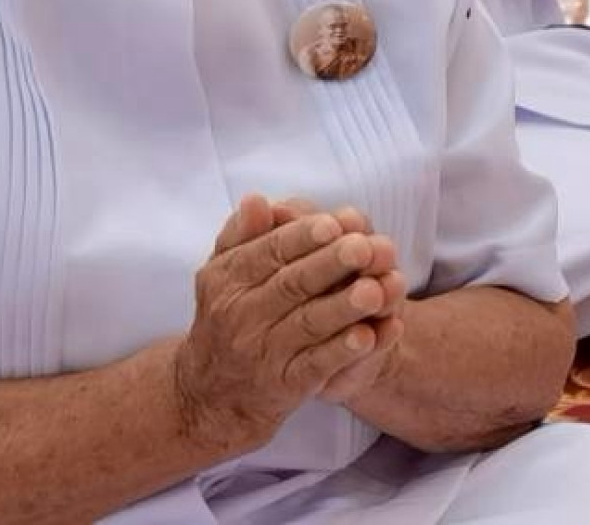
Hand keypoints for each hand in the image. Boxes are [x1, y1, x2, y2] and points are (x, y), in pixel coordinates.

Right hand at [171, 197, 406, 452]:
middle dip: (329, 266)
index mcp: (227, 280)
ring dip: (344, 307)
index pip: (267, 253)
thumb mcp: (225, 271)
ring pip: (309, 324)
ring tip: (376, 290)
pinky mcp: (285, 384)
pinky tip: (368, 336)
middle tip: (364, 247)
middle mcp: (242, 316)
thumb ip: (243, 234)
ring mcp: (264, 352)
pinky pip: (316, 365)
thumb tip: (257, 200)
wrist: (213, 390)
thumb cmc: (231, 312)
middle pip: (291, 286)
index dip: (301, 238)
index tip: (333, 224)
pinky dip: (342, 352)